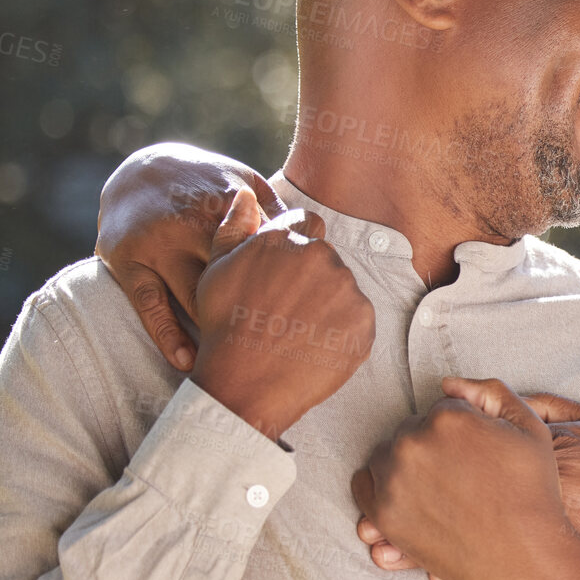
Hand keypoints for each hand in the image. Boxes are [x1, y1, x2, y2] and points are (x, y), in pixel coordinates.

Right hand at [95, 143, 286, 370]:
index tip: (304, 313)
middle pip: (232, 274)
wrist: (139, 168)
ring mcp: (156, 243)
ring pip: (193, 293)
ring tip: (239, 368)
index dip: (287, 282)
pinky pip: (150, 304)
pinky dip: (169, 336)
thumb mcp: (244, 184)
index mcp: (225, 203)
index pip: (265, 247)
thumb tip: (318, 235)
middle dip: (259, 312)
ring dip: (217, 332)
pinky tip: (188, 362)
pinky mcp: (127, 260)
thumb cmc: (208, 185)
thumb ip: (278, 212)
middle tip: (278, 348)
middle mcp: (189, 222)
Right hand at [189, 200, 373, 438]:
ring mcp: (346, 289)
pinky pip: (358, 321)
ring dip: (329, 306)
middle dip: (312, 280)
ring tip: (299, 333)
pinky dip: (343, 333)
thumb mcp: (216, 270)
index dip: (297, 250)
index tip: (285, 278)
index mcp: (286, 237)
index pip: (307, 224)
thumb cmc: (224, 326)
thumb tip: (245, 197)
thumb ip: (234, 228)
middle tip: (288, 313)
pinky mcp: (364, 322)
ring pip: (343, 290)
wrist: (245, 382)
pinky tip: (316, 347)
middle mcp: (320, 256)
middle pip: (327, 260)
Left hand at [350, 378, 579, 579]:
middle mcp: (413, 444)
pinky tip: (408, 494)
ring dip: (404, 465)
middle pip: (409, 431)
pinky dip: (381, 486)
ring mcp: (394, 481)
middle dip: (430, 446)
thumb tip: (448, 384)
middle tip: (458, 475)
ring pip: (385, 455)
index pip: (439, 410)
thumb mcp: (530, 428)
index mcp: (447, 418)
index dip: (459, 431)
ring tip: (436, 487)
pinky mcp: (384, 515)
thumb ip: (492, 392)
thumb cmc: (532, 492)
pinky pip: (364, 485)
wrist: (524, 555)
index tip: (473, 453)